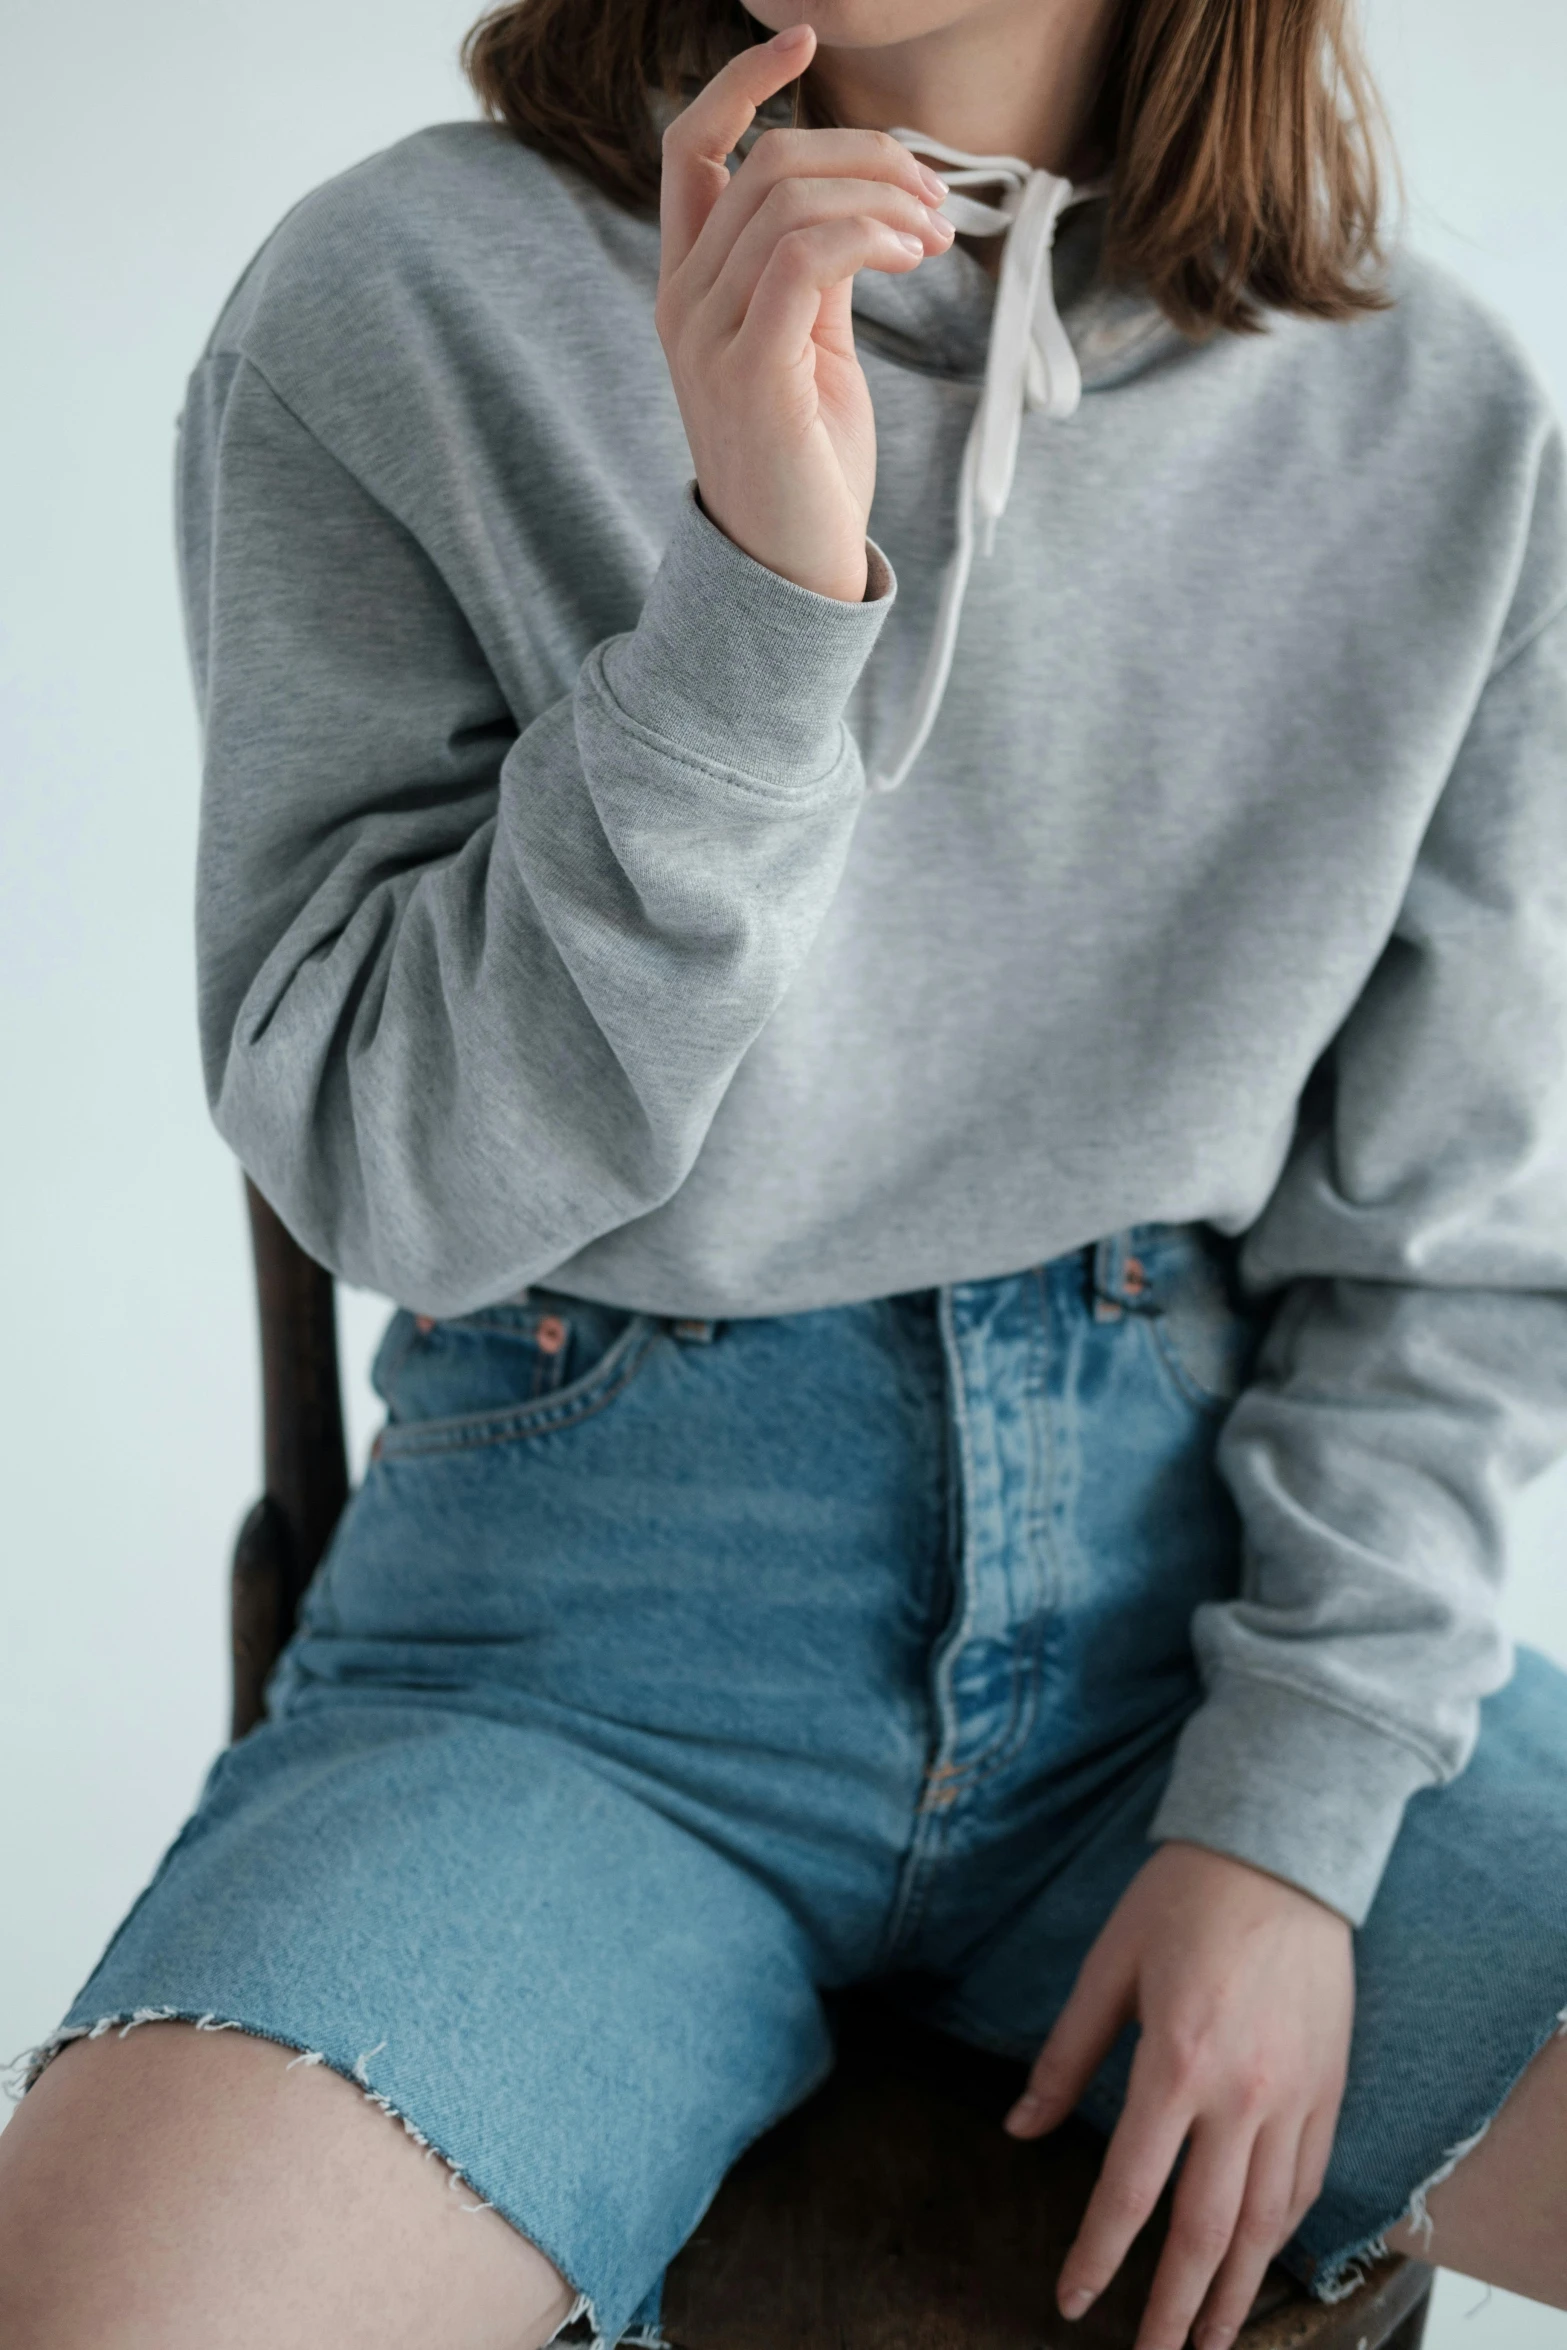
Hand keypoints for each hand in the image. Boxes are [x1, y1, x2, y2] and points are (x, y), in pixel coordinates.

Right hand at [655, 22, 954, 600]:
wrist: (790, 569)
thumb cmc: (808, 466)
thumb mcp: (809, 348)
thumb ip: (812, 273)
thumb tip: (859, 205)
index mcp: (689, 285)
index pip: (691, 147)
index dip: (744, 81)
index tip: (806, 41)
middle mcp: (682, 300)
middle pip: (766, 161)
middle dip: (867, 158)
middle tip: (935, 203)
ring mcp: (706, 335)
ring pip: (787, 198)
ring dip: (880, 197)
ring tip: (933, 236)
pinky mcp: (748, 368)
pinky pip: (803, 254)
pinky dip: (868, 235)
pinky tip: (911, 255)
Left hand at [1005, 1842, 1353, 2349]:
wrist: (1283, 1851)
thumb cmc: (1184, 1898)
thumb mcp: (1110, 1966)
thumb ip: (1067, 2056)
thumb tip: (1019, 2127)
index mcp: (1176, 2064)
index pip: (1130, 2190)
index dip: (1098, 2255)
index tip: (1073, 2301)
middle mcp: (1242, 2095)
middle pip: (1208, 2233)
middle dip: (1177, 2309)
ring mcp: (1295, 2096)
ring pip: (1267, 2222)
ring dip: (1238, 2291)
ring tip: (1212, 2340)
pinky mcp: (1330, 2087)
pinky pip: (1308, 2180)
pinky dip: (1283, 2232)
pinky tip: (1260, 2257)